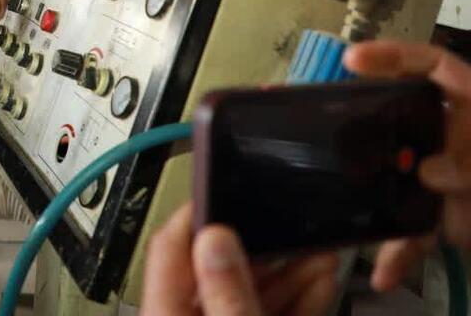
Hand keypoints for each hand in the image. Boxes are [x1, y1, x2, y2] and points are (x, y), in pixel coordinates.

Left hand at [143, 204, 337, 314]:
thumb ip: (226, 292)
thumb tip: (214, 239)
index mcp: (167, 314)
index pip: (169, 248)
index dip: (196, 212)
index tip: (224, 185)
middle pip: (218, 269)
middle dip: (261, 244)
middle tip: (290, 222)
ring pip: (249, 293)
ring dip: (287, 271)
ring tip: (318, 250)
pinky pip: (268, 314)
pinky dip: (295, 300)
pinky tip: (320, 282)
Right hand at [343, 40, 470, 290]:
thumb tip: (428, 170)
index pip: (432, 66)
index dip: (393, 56)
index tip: (353, 61)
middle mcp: (453, 137)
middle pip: (403, 120)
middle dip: (370, 125)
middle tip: (338, 127)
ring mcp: (445, 178)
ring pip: (397, 178)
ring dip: (374, 192)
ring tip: (344, 193)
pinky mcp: (443, 217)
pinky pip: (411, 232)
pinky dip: (398, 255)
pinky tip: (382, 274)